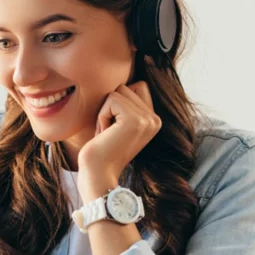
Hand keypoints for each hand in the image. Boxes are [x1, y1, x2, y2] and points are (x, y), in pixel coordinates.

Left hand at [77, 81, 160, 200]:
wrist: (98, 174)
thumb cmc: (101, 149)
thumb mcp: (119, 123)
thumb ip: (127, 104)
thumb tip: (121, 80)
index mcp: (154, 120)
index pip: (137, 86)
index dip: (118, 102)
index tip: (114, 127)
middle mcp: (155, 119)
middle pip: (126, 86)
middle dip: (110, 106)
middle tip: (109, 132)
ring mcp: (147, 119)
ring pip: (117, 91)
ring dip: (105, 111)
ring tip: (107, 133)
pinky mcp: (134, 120)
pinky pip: (111, 99)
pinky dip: (102, 115)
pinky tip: (105, 134)